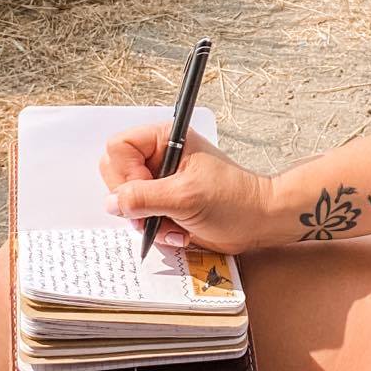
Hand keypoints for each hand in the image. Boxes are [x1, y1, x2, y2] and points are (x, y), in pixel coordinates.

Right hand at [99, 123, 275, 253]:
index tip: (147, 191)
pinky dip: (158, 229)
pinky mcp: (165, 202)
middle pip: (116, 174)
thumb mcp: (185, 197)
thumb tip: (112, 202)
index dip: (125, 173)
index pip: (119, 148)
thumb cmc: (234, 200)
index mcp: (165, 139)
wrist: (258, 222)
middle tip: (154, 212)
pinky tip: (180, 230)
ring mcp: (161, 181)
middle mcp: (160, 157)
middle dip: (134, 201)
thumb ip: (144, 198)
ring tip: (174, 224)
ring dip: (148, 220)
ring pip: (127, 200)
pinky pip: (142, 217)